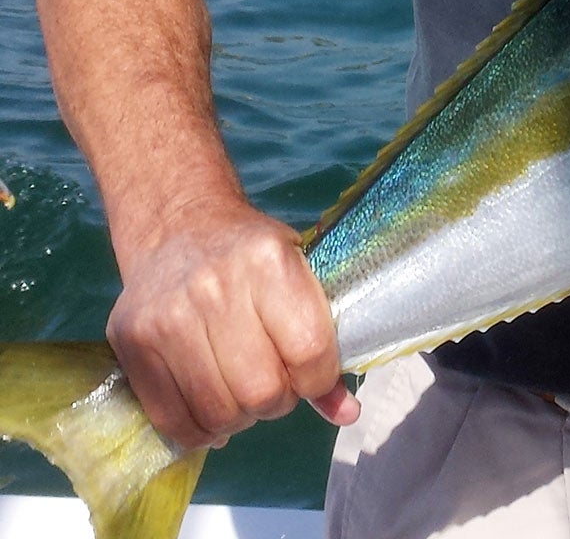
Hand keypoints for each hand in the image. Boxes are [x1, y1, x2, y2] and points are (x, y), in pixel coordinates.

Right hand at [106, 193, 358, 450]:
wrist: (179, 228)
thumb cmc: (253, 257)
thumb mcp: (301, 277)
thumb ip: (325, 345)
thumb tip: (348, 414)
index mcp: (269, 262)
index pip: (309, 351)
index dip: (319, 379)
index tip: (312, 374)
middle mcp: (215, 287)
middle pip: (261, 391)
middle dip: (278, 402)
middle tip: (275, 384)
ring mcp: (166, 317)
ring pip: (217, 412)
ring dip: (240, 418)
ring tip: (243, 394)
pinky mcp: (130, 342)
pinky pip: (170, 420)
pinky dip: (199, 431)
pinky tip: (211, 413)